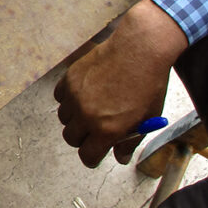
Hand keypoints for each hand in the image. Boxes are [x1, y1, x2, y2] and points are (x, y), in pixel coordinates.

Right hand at [53, 0, 186, 166]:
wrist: (139, 50)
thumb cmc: (148, 82)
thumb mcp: (146, 118)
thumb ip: (130, 141)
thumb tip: (120, 157)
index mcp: (107, 130)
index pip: (87, 156)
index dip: (92, 157)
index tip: (95, 153)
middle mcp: (86, 116)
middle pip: (71, 139)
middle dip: (83, 138)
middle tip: (94, 130)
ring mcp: (75, 97)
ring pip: (64, 119)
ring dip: (74, 119)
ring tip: (89, 109)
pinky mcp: (69, 80)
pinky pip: (59, 98)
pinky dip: (67, 99)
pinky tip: (83, 94)